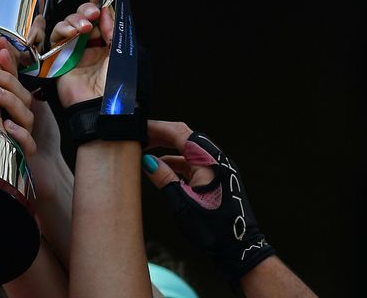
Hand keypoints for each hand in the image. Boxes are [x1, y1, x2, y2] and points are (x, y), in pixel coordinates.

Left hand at [0, 46, 34, 155]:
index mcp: (12, 105)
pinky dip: (18, 133)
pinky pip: (28, 142)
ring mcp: (27, 134)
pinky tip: (6, 125)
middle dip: (5, 78)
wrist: (0, 178)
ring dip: (9, 101)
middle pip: (21, 92)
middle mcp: (21, 117)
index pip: (13, 78)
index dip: (9, 61)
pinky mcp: (28, 154)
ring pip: (26, 114)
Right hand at [55, 0, 114, 107]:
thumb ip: (110, 30)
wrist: (100, 107)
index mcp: (106, 44)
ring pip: (68, 24)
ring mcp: (73, 51)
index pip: (100, 17)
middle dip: (87, 9)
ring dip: (75, 20)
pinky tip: (72, 34)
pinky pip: (56, 37)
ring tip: (84, 28)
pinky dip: (63, 30)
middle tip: (93, 13)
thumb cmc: (114, 85)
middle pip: (82, 16)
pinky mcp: (58, 58)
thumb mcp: (118, 52)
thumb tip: (105, 10)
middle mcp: (89, 45)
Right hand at [141, 120, 275, 284]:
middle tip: (140, 137)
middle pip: (184, 137)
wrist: (238, 249)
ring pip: (188, 149)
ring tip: (146, 151)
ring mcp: (217, 169)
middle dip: (161, 134)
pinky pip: (192, 162)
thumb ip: (164, 179)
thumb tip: (147, 161)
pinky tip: (161, 168)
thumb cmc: (214, 229)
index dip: (158, 128)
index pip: (180, 133)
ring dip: (167, 147)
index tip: (139, 127)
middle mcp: (215, 161)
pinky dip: (175, 161)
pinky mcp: (216, 179)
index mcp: (209, 162)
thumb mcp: (182, 203)